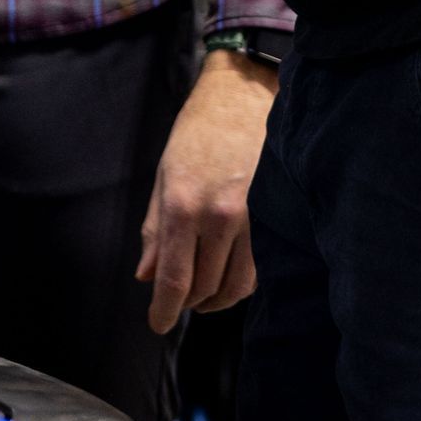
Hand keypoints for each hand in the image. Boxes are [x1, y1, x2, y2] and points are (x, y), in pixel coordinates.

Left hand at [137, 48, 275, 333]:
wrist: (243, 96)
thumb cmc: (198, 132)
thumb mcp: (164, 176)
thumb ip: (155, 231)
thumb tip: (146, 277)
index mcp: (184, 205)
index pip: (175, 280)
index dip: (164, 311)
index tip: (158, 324)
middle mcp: (219, 217)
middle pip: (204, 290)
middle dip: (187, 303)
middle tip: (178, 298)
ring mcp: (252, 218)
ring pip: (235, 287)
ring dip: (215, 298)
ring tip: (202, 290)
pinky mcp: (274, 217)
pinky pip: (258, 269)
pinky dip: (240, 281)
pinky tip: (228, 270)